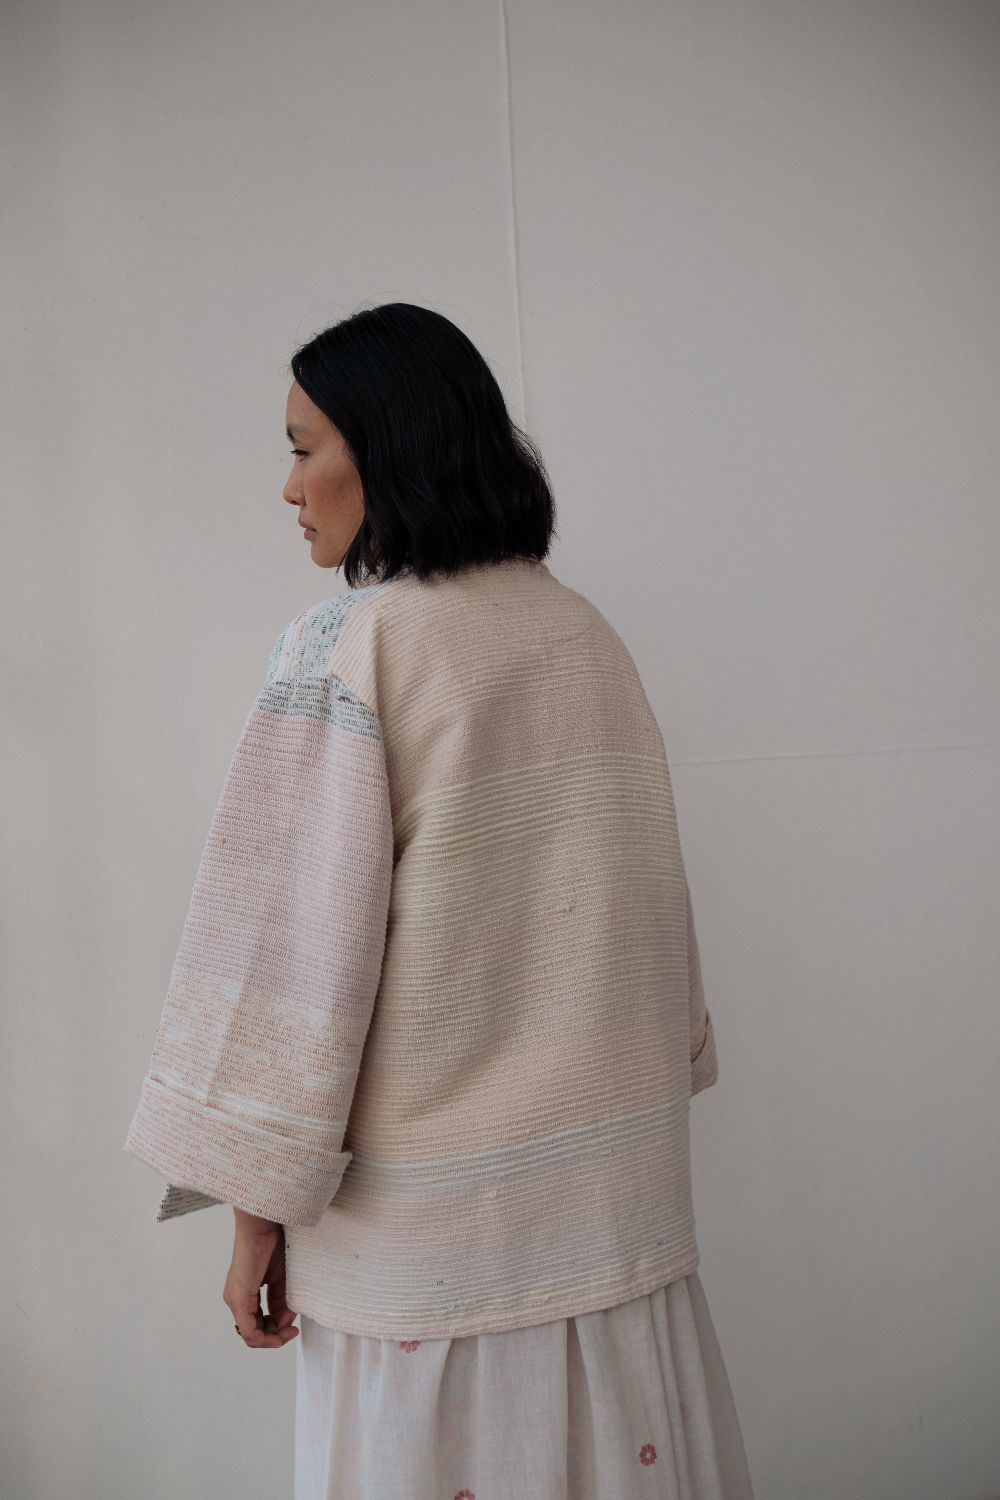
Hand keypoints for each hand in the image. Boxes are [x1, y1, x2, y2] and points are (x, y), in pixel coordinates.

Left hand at [223, 1210, 299, 1348]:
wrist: (263, 1224)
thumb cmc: (272, 1242)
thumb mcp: (280, 1279)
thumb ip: (279, 1300)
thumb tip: (284, 1320)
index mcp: (244, 1294)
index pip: (257, 1324)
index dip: (277, 1330)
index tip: (294, 1324)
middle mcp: (236, 1300)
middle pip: (254, 1333)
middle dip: (276, 1335)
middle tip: (293, 1327)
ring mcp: (235, 1300)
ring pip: (250, 1335)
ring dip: (273, 1336)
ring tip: (291, 1325)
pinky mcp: (238, 1299)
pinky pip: (249, 1331)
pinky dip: (267, 1335)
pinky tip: (283, 1325)